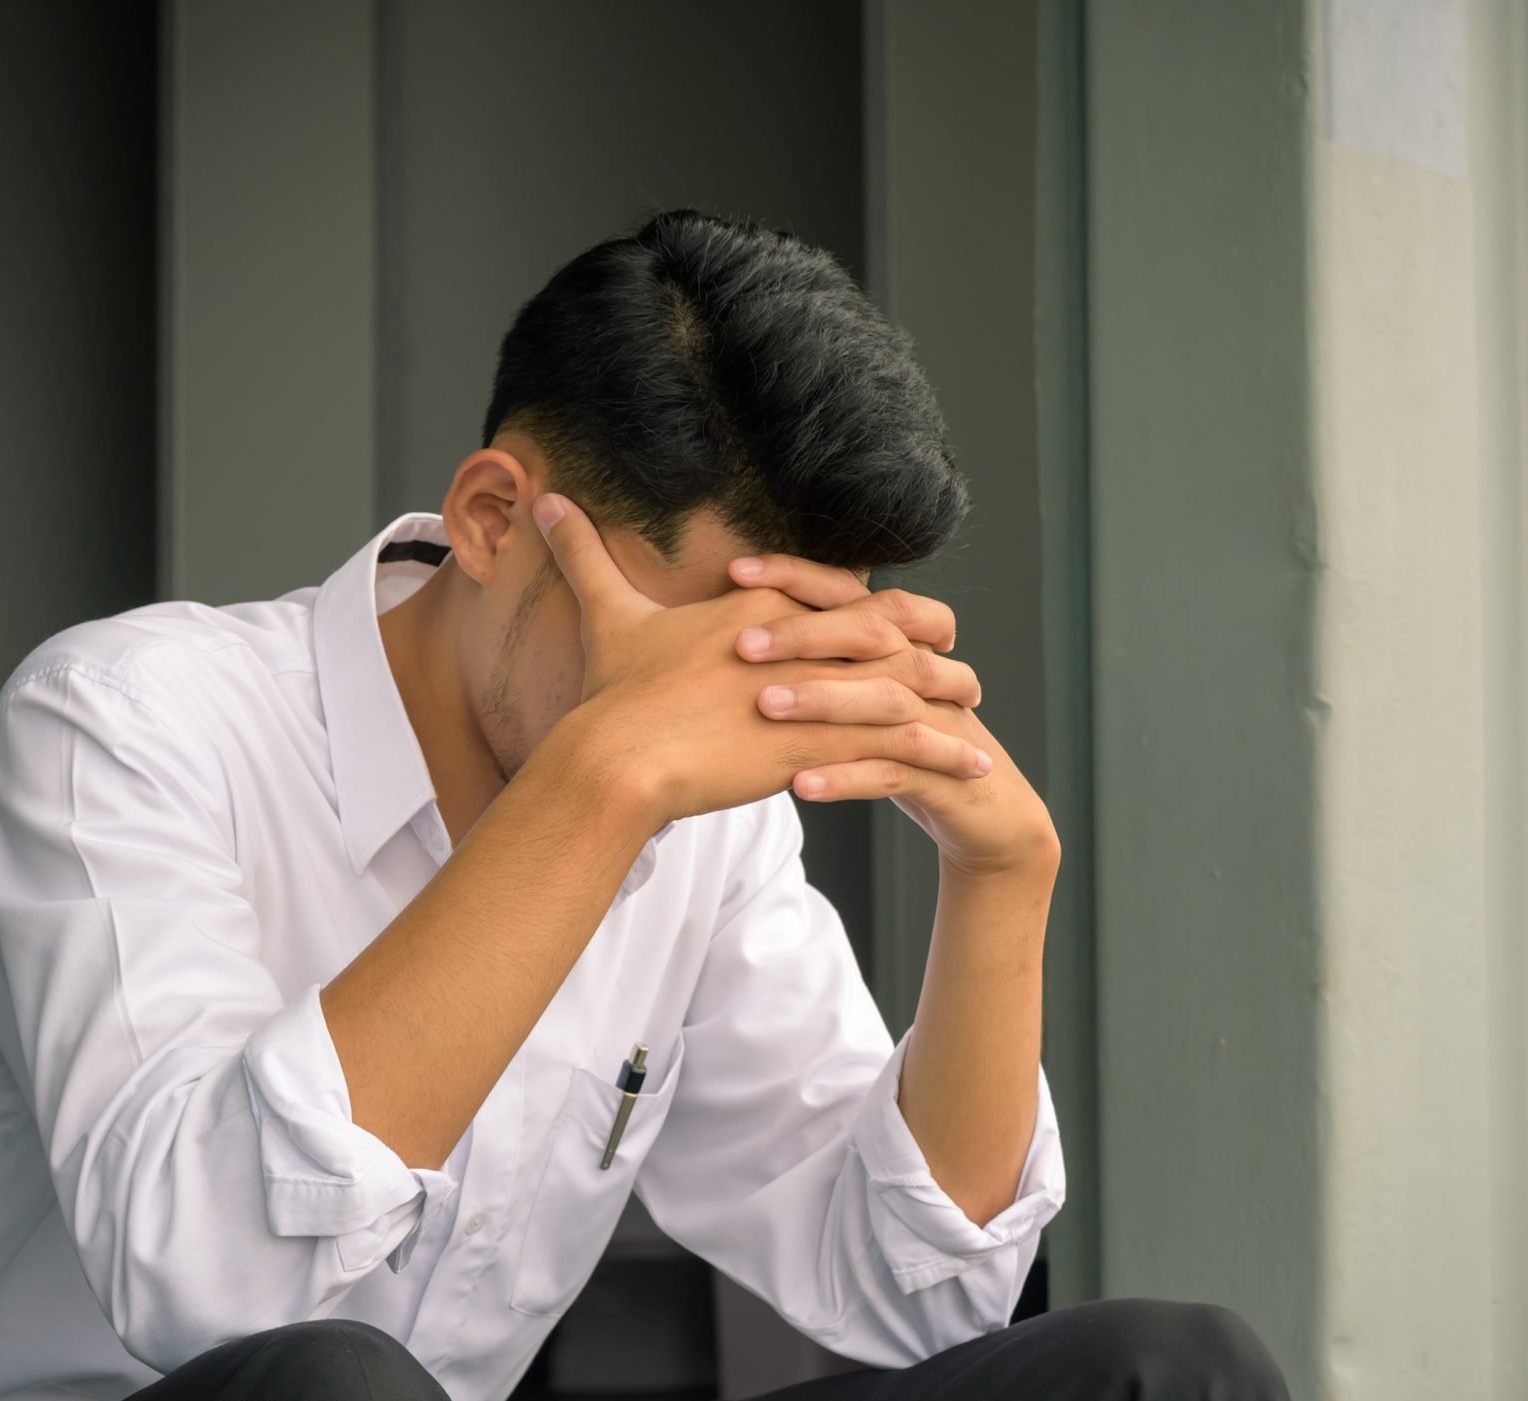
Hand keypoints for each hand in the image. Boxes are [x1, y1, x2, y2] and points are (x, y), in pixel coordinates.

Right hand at [531, 493, 996, 826]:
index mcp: (765, 608)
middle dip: (934, 652)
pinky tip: (979, 773)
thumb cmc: (611, 695)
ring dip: (951, 709)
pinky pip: (902, 747)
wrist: (613, 758)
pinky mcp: (821, 744)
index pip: (844, 598)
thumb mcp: (607, 613)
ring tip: (983, 728)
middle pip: (892, 633)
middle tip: (966, 671)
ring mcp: (814, 692)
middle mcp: (802, 640)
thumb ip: (584, 554)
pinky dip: (945, 756)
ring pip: (907, 690)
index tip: (912, 625)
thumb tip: (544, 499)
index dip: (882, 613)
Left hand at [729, 554, 1059, 880]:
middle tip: (744, 642)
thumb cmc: (908, 744)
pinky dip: (848, 777)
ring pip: (884, 699)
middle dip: (807, 633)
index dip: (799, 576)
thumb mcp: (871, 692)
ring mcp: (938, 723)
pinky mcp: (945, 776)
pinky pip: (894, 772)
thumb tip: (745, 625)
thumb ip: (827, 658)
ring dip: (824, 700)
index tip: (738, 571)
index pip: (852, 592)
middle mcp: (923, 673)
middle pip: (873, 634)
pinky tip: (800, 785)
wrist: (987, 807)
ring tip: (765, 705)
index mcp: (901, 644)